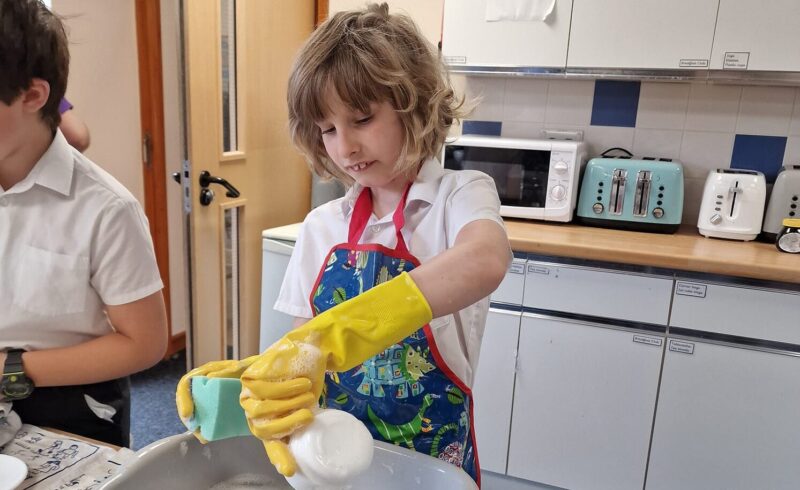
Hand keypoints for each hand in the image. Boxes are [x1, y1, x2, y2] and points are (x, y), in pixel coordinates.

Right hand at [175, 354, 258, 440]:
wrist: (263, 376)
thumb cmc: (251, 368)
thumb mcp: (241, 367)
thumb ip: (229, 370)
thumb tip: (210, 379)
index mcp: (206, 373)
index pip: (185, 384)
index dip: (183, 399)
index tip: (188, 414)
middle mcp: (204, 385)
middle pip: (187, 402)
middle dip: (188, 417)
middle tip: (196, 430)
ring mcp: (210, 397)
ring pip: (195, 412)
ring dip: (196, 425)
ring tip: (202, 435)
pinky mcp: (217, 408)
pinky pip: (206, 419)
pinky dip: (205, 429)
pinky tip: (208, 437)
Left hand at [239, 338, 325, 476]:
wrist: (305, 350)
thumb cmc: (305, 380)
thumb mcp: (305, 405)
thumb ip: (300, 423)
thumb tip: (305, 444)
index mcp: (268, 424)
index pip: (271, 445)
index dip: (280, 457)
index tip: (290, 470)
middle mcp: (255, 414)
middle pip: (264, 430)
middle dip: (288, 423)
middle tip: (308, 414)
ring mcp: (248, 395)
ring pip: (262, 410)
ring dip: (289, 403)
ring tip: (307, 393)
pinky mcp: (249, 378)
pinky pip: (265, 390)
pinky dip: (286, 389)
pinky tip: (301, 383)